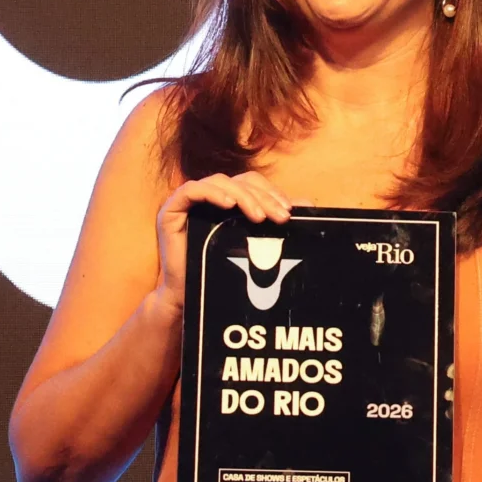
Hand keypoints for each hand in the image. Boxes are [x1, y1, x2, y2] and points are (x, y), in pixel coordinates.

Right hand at [150, 170, 292, 312]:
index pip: (253, 184)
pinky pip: (191, 190)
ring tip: (259, 217)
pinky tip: (228, 204)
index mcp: (228, 199)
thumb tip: (309, 204)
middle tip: (280, 217)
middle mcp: (209, 196)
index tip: (288, 212)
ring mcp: (189, 201)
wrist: (192, 299)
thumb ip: (276, 220)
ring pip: (220, 182)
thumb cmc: (224, 272)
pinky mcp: (172, 209)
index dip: (271, 192)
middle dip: (263, 197)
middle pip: (239, 181)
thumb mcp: (257, 244)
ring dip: (243, 196)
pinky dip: (212, 193)